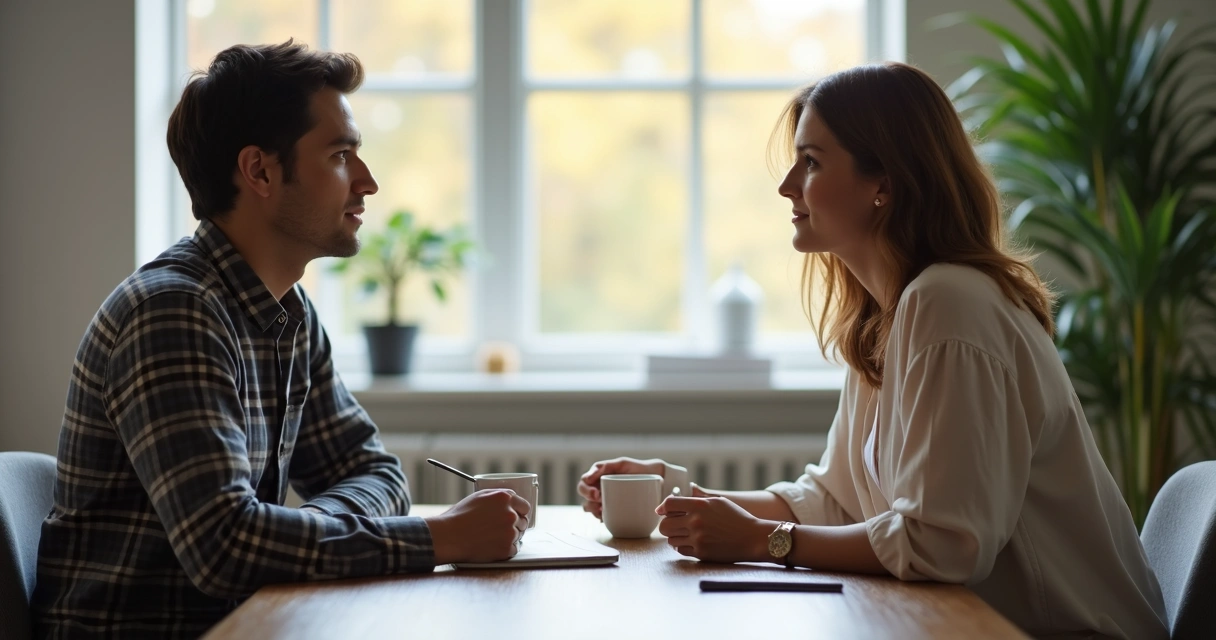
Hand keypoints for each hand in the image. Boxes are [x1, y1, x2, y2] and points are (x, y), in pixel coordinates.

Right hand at [425, 489, 530, 564]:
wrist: (449, 536)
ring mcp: (510, 532)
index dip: (520, 512)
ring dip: (508, 537)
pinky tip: (491, 546)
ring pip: (518, 536)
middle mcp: (510, 514)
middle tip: (500, 529)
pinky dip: (505, 549)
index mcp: (505, 498)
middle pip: (523, 522)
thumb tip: (511, 499)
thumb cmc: (460, 516)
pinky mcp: (506, 549)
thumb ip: (498, 496)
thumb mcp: (479, 496)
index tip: (517, 516)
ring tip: (490, 537)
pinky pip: (513, 549)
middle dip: (515, 525)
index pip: (525, 506)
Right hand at [577, 457, 666, 520]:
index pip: (584, 481)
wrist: (654, 477)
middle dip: (588, 498)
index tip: (596, 494)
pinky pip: (599, 515)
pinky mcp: (610, 508)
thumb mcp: (622, 463)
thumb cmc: (637, 468)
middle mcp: (598, 486)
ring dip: (592, 509)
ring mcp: (603, 498)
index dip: (586, 488)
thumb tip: (593, 473)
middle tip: (599, 500)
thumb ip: (607, 465)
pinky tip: (606, 517)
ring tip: (602, 511)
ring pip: (588, 505)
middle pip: (583, 493)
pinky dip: (600, 517)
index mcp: (598, 475)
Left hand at [655, 496, 773, 562]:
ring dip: (674, 536)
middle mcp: (696, 522)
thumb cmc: (736, 518)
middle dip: (666, 524)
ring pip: (670, 539)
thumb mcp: (718, 501)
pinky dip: (681, 546)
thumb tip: (678, 496)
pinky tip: (690, 542)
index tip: (661, 511)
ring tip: (684, 533)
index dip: (662, 507)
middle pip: (664, 525)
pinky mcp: (701, 553)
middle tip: (673, 524)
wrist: (753, 538)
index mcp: (699, 506)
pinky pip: (680, 550)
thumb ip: (697, 498)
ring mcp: (698, 539)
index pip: (669, 504)